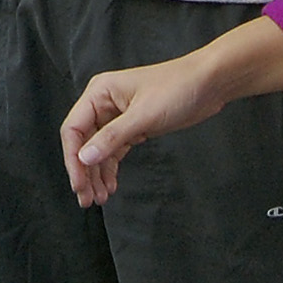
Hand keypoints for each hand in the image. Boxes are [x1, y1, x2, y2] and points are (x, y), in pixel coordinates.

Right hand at [60, 50, 227, 206]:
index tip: (79, 184)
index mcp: (99, 93)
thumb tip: (84, 158)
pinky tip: (111, 185)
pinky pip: (113, 150)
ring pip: (98, 150)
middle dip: (84, 171)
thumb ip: (112, 138)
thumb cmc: (177, 88)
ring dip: (97, 174)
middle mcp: (103, 104)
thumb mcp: (143, 115)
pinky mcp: (133, 127)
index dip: (73, 159)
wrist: (209, 83)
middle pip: (83, 142)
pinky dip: (110, 168)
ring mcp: (117, 116)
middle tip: (87, 198)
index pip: (73, 129)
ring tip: (99, 198)